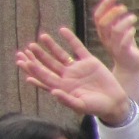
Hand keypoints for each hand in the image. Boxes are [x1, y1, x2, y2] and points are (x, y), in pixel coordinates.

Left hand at [17, 29, 132, 125]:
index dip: (34, 69)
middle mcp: (67, 76)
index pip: (44, 76)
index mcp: (62, 87)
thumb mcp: (81, 106)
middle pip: (49, 64)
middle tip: (29, 47)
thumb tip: (53, 92)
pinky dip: (71, 39)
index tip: (24, 61)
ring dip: (52, 46)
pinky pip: (78, 48)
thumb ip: (66, 100)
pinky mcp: (89, 61)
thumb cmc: (96, 108)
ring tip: (42, 37)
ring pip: (61, 54)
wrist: (115, 102)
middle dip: (39, 56)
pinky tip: (62, 30)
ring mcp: (78, 68)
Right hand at [90, 0, 138, 92]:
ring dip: (125, 21)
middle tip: (124, 7)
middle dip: (113, 12)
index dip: (104, 4)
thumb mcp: (119, 32)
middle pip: (103, 23)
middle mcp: (106, 39)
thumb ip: (117, 21)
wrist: (130, 67)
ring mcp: (114, 47)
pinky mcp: (124, 53)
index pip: (98, 16)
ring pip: (115, 31)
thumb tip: (118, 6)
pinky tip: (134, 29)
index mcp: (103, 33)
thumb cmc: (125, 47)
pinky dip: (129, 33)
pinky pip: (124, 43)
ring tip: (133, 17)